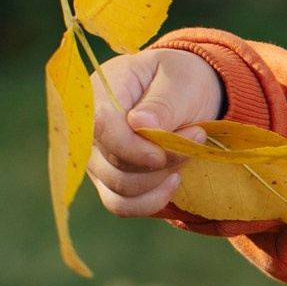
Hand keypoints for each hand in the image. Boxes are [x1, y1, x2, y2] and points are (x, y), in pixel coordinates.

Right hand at [86, 45, 225, 217]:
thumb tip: (140, 123)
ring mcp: (96, 159)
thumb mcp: (180, 79)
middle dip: (161, 161)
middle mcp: (88, 130)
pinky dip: (151, 201)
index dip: (133, 148)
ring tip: (188, 153)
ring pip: (120, 189)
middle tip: (197, 136)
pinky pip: (122, 205)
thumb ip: (162, 102)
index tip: (163, 153)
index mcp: (100, 93)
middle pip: (114, 165)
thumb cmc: (180, 80)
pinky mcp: (109, 181)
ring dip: (161, 179)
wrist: (186, 95)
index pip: (101, 127)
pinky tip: (174, 181)